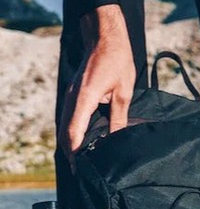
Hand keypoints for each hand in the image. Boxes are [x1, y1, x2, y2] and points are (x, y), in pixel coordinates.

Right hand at [59, 4, 135, 160]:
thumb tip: (115, 139)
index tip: (81, 168)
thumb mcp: (124, 91)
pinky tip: (83, 142)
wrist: (105, 36)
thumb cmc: (117, 60)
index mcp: (84, 98)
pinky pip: (70, 118)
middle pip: (66, 133)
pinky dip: (73, 132)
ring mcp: (70, 95)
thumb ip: (119, 117)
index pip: (74, 132)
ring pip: (66, 126)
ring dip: (71, 144)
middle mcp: (72, 98)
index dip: (76, 152)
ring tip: (82, 161)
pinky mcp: (74, 94)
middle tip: (82, 172)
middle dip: (71, 153)